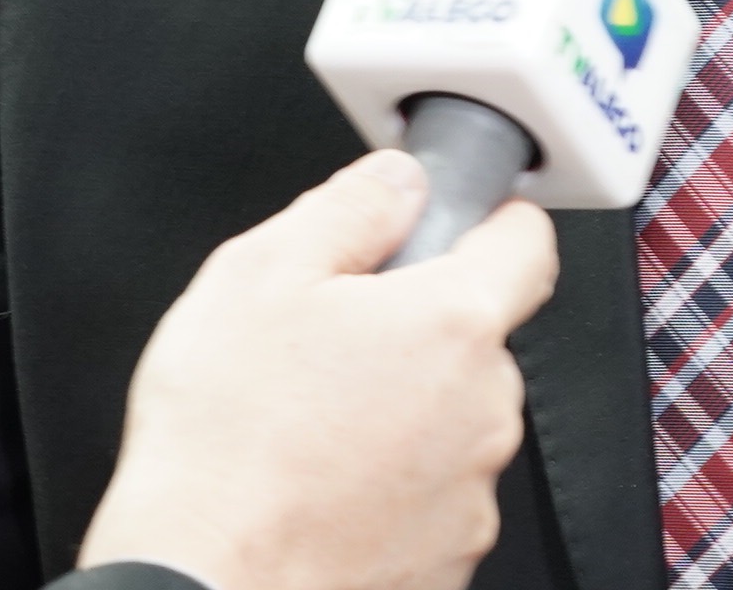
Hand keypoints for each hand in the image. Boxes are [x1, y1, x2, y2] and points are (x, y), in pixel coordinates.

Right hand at [79, 149, 557, 589]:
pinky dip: (389, 488)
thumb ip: (350, 207)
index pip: (527, 242)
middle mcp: (484, 411)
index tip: (452, 224)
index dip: (489, 221)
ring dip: (403, 413)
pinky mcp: (445, 561)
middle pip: (477, 338)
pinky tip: (320, 486)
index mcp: (454, 323)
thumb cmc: (226, 447)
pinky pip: (431, 497)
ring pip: (453, 421)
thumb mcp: (260, 274)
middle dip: (418, 328)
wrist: (205, 583)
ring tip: (311, 426)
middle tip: (334, 341)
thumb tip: (397, 183)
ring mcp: (469, 495)